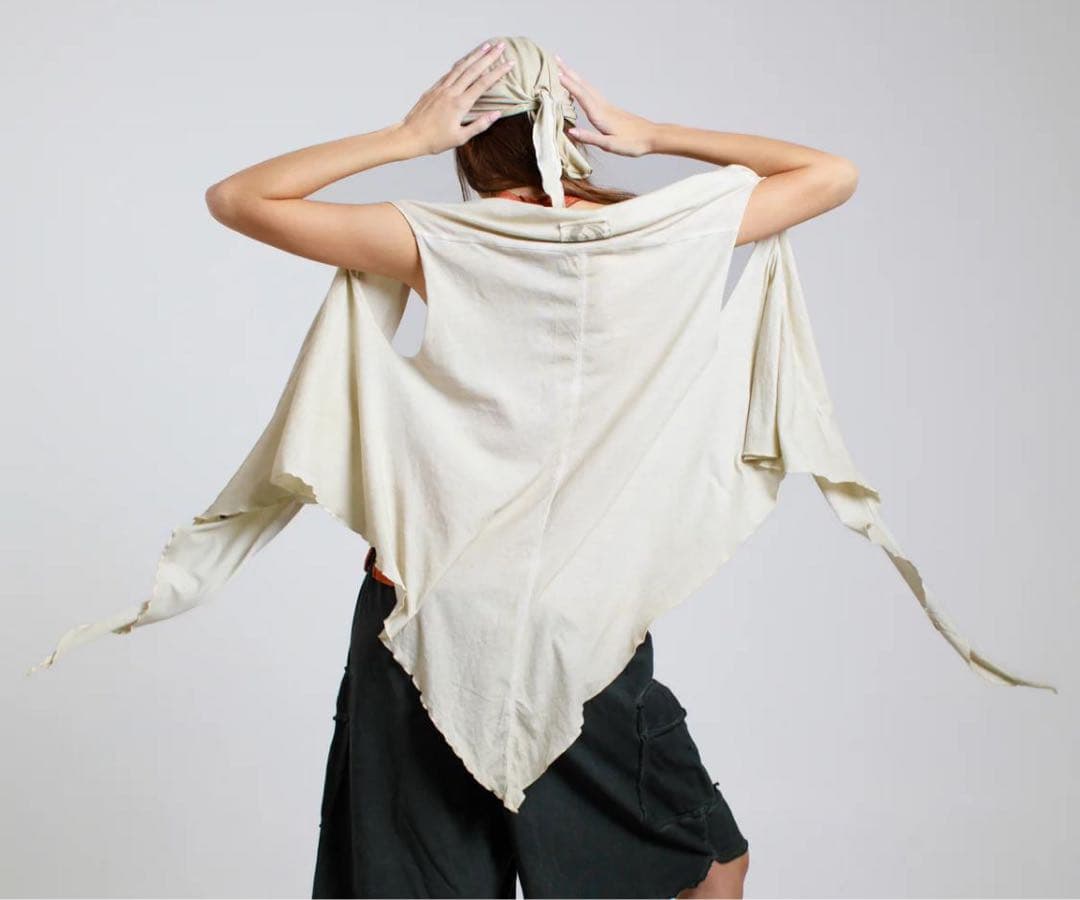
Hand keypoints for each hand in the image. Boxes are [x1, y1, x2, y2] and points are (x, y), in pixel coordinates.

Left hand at [398, 40, 514, 156]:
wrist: (410, 136)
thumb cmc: (435, 141)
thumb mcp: (461, 138)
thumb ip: (480, 124)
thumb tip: (497, 114)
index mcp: (460, 104)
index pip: (484, 83)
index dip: (498, 72)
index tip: (509, 64)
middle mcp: (451, 92)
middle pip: (474, 69)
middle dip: (489, 56)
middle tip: (501, 46)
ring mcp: (441, 88)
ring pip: (461, 67)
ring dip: (475, 55)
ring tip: (486, 46)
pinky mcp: (434, 88)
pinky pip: (450, 72)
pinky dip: (460, 64)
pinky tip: (466, 60)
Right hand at [555, 56, 657, 157]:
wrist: (652, 137)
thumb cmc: (633, 144)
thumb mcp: (610, 145)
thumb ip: (590, 137)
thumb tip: (570, 131)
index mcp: (600, 115)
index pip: (581, 96)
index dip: (568, 84)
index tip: (556, 73)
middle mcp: (603, 107)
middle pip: (583, 85)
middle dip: (568, 72)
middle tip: (556, 59)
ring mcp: (607, 106)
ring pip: (587, 87)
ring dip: (575, 76)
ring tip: (564, 68)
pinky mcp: (610, 108)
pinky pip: (592, 92)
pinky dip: (582, 85)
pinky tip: (580, 86)